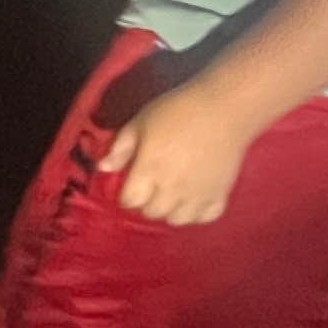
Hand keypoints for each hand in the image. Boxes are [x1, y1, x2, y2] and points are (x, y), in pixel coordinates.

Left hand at [101, 84, 252, 222]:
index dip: (127, 193)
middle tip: (152, 184)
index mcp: (150, 169)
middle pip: (152, 212)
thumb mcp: (142, 121)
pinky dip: (198, 212)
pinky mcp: (221, 195)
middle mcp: (173, 188)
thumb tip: (103, 168)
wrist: (223, 107)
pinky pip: (205, 218)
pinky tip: (194, 196)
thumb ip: (121, 147)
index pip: (130, 201)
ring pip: (177, 220)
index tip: (132, 182)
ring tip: (172, 192)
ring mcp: (198, 195)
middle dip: (147, 201)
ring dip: (171, 209)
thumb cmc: (178, 110)